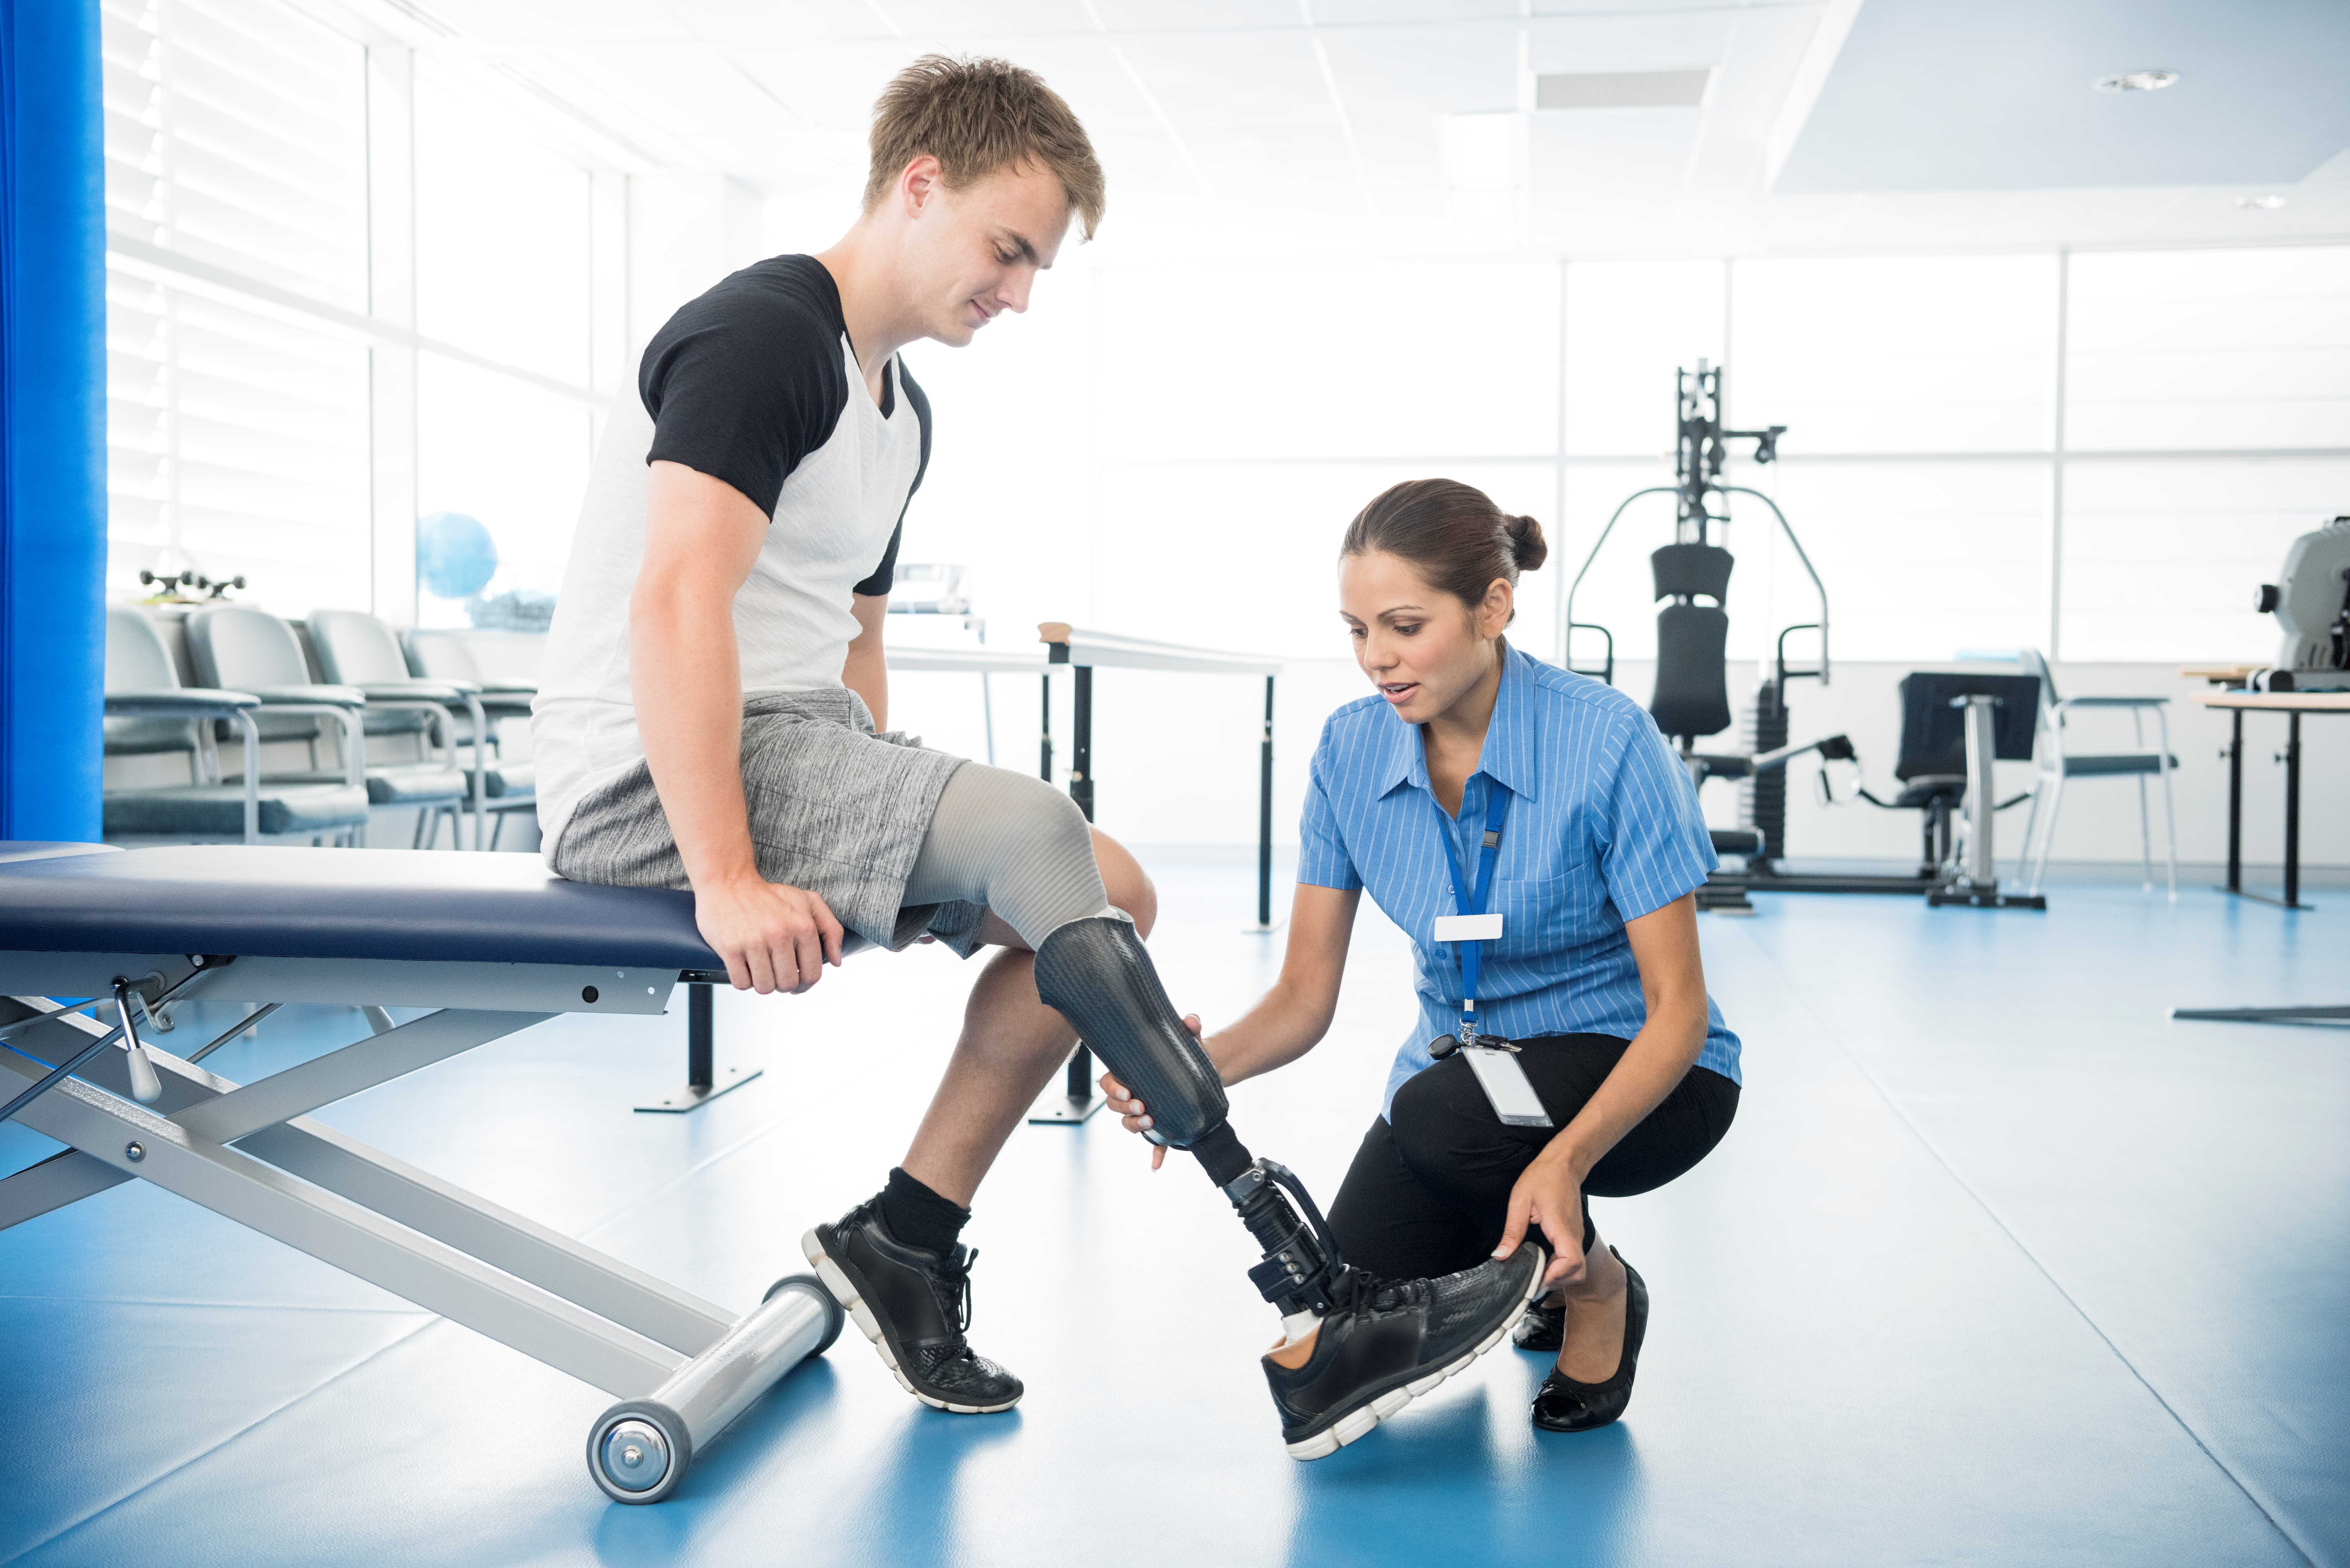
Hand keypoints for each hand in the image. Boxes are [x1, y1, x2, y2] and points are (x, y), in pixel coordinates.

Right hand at [693, 873, 845, 993]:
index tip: (796, 980)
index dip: (805, 984)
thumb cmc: (771, 896)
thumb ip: (831, 929)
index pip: (812, 974)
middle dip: (782, 984)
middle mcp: (781, 935)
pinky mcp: (730, 948)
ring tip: (760, 969)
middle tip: (775, 972)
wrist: (730, 882)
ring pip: (765, 987)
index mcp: (803, 926)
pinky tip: (745, 966)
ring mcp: (754, 942)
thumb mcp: (808, 902)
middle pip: (788, 984)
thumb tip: (836, 962)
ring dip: (763, 983)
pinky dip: (744, 981)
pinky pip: (741, 983)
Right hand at [1098, 1014, 1201, 1171]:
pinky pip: (1154, 1144)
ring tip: (1151, 1121)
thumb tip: (1192, 1020)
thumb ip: (1189, 1026)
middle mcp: (1134, 1093)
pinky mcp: (1162, 1124)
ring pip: (1129, 1123)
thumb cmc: (1188, 1050)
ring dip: (1135, 1126)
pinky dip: (1155, 1154)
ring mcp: (1146, 1110)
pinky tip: (1156, 1164)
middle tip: (1142, 1106)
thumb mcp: (1188, 1037)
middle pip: (1115, 1105)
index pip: (1110, 1081)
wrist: (1208, 1068)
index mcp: (1130, 1072)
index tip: (1127, 1089)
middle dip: (1125, 1108)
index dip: (1113, 1087)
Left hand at [1495, 1149, 1586, 1288]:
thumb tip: (1500, 1256)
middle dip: (1557, 1282)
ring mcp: (1577, 1236)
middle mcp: (1574, 1235)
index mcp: (1561, 1228)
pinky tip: (1543, 1265)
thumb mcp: (1520, 1201)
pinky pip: (1573, 1259)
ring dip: (1559, 1277)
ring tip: (1536, 1276)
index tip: (1535, 1280)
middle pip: (1577, 1272)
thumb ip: (1512, 1232)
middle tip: (1532, 1283)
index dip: (1555, 1276)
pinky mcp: (1574, 1235)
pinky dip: (1561, 1269)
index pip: (1571, 1261)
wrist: (1563, 1164)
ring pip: (1578, 1269)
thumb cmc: (1542, 1178)